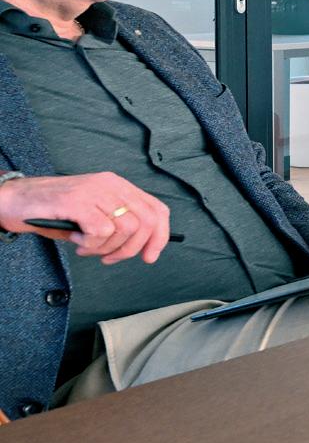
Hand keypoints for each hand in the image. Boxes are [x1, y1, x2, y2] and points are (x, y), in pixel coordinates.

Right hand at [0, 172, 171, 264]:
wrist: (14, 199)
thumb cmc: (52, 210)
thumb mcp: (91, 214)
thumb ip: (116, 225)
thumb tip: (140, 247)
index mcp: (118, 186)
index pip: (157, 209)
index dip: (160, 236)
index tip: (150, 256)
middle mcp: (110, 185)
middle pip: (147, 222)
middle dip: (132, 249)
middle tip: (110, 258)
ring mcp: (94, 191)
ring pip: (126, 229)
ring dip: (107, 248)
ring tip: (86, 247)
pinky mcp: (77, 202)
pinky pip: (101, 231)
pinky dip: (91, 244)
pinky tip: (77, 241)